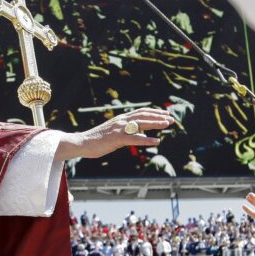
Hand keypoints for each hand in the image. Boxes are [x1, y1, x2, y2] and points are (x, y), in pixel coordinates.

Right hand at [57, 108, 173, 160]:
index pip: (141, 112)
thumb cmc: (98, 140)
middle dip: (158, 116)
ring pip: (141, 124)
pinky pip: (134, 139)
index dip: (154, 112)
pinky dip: (146, 139)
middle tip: (171, 118)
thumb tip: (142, 133)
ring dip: (156, 124)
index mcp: (121, 119)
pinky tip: (156, 141)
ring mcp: (119, 129)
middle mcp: (122, 121)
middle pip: (143, 115)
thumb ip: (129, 132)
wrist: (83, 143)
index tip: (165, 113)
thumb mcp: (116, 134)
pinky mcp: (117, 139)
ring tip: (167, 124)